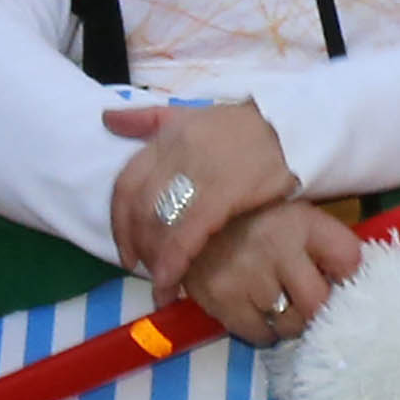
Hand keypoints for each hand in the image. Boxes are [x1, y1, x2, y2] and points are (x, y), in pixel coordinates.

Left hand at [99, 95, 295, 296]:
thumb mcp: (191, 114)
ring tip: (163, 284)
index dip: (119, 223)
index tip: (126, 252)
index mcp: (165, 137)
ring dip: (156, 260)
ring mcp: (198, 172)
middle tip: (148, 272)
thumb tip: (107, 119)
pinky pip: (188, 232)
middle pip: (140, 209)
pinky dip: (175, 260)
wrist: (292, 127)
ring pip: (160, 224)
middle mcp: (175, 153)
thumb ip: (149, 120)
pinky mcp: (225, 192)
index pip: (125, 183)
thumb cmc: (242, 126)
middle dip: (139, 247)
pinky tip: (174, 280)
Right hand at [191, 195, 367, 346]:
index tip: (337, 277)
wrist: (183, 216)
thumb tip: (352, 279)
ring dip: (289, 320)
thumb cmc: (249, 219)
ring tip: (277, 302)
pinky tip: (255, 310)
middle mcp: (275, 247)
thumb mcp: (292, 214)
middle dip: (316, 306)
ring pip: (290, 324)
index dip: (348, 274)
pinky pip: (258, 334)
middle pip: (319, 302)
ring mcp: (246, 276)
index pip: (349, 258)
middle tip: (304, 299)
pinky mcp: (220, 299)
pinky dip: (263, 330)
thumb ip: (325, 241)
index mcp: (298, 221)